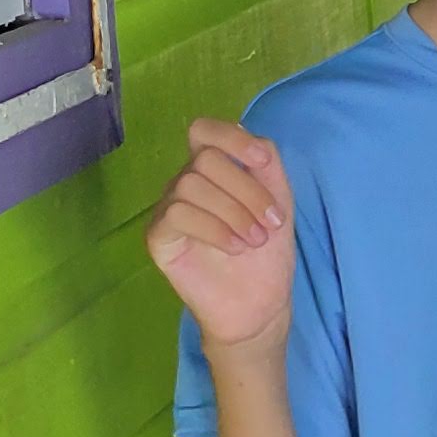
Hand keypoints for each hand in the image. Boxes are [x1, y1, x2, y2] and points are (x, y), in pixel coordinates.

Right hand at [147, 119, 295, 352]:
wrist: (258, 304)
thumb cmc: (266, 253)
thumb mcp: (278, 202)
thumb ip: (267, 167)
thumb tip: (251, 138)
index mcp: (213, 170)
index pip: (205, 131)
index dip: (232, 138)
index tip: (262, 161)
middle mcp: (186, 183)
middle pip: (206, 159)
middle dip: (246, 189)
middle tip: (270, 224)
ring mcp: (168, 209)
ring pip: (191, 185)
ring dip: (233, 212)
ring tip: (254, 240)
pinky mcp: (158, 236)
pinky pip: (177, 214)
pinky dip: (214, 228)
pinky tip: (235, 248)